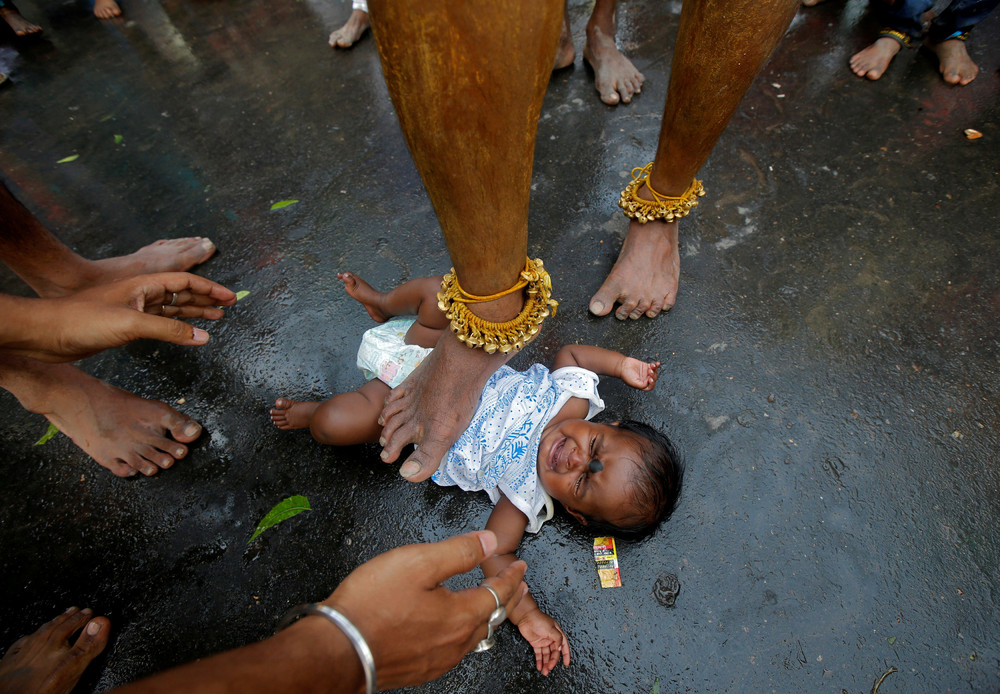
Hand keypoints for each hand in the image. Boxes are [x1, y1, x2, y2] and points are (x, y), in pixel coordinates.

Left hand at [2, 272, 236, 361]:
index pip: (185, 283)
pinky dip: (178, 329)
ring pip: (173, 310)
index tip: (230, 297)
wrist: (48, 333)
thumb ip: (170, 331)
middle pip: (182, 294)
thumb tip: (203, 337)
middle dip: (206, 299)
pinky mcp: (127, 327)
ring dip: (194, 314)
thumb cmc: (83, 320)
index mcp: (144, 286)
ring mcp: (135, 311)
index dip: (209, 289)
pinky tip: (188, 335)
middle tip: (229, 306)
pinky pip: (161, 325)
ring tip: (216, 318)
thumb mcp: (132, 324)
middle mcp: (142, 295)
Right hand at [323, 531, 527, 689]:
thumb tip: (488, 542)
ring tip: (489, 605)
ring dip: (486, 616)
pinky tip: (453, 629)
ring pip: (473, 637)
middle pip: (491, 618)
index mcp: (460, 615)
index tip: (519, 567)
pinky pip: (453, 650)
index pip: (497, 592)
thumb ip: (458, 551)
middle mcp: (454, 642)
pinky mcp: (418, 669)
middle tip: (515, 586)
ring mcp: (436, 659)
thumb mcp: (418, 562)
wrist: (336, 649)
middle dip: (505, 598)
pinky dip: (464, 633)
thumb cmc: (371, 605)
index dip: (511, 576)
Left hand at [516, 609, 570, 675]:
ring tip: (544, 671)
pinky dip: (539, 661)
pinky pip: (539, 654)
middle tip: (550, 667)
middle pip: (554, 652)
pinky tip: (539, 667)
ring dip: (546, 663)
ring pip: (546, 655)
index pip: (564, 646)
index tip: (566, 663)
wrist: (525, 617)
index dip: (566, 654)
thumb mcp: (551, 628)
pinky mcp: (536, 644)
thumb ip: (557, 638)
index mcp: (557, 634)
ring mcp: (544, 641)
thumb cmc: (539, 619)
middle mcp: (551, 638)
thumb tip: (560, 648)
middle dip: (552, 661)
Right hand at [621, 357, 659, 390]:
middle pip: (653, 379)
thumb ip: (641, 385)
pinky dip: (656, 365)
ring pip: (654, 372)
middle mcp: (645, 379)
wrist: (622, 365)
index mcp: (642, 385)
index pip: (650, 387)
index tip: (650, 379)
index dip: (652, 384)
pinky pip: (653, 366)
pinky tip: (657, 363)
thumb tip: (648, 384)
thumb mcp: (633, 382)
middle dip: (653, 375)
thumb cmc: (625, 374)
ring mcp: (646, 373)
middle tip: (649, 371)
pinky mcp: (646, 366)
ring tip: (652, 366)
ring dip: (655, 369)